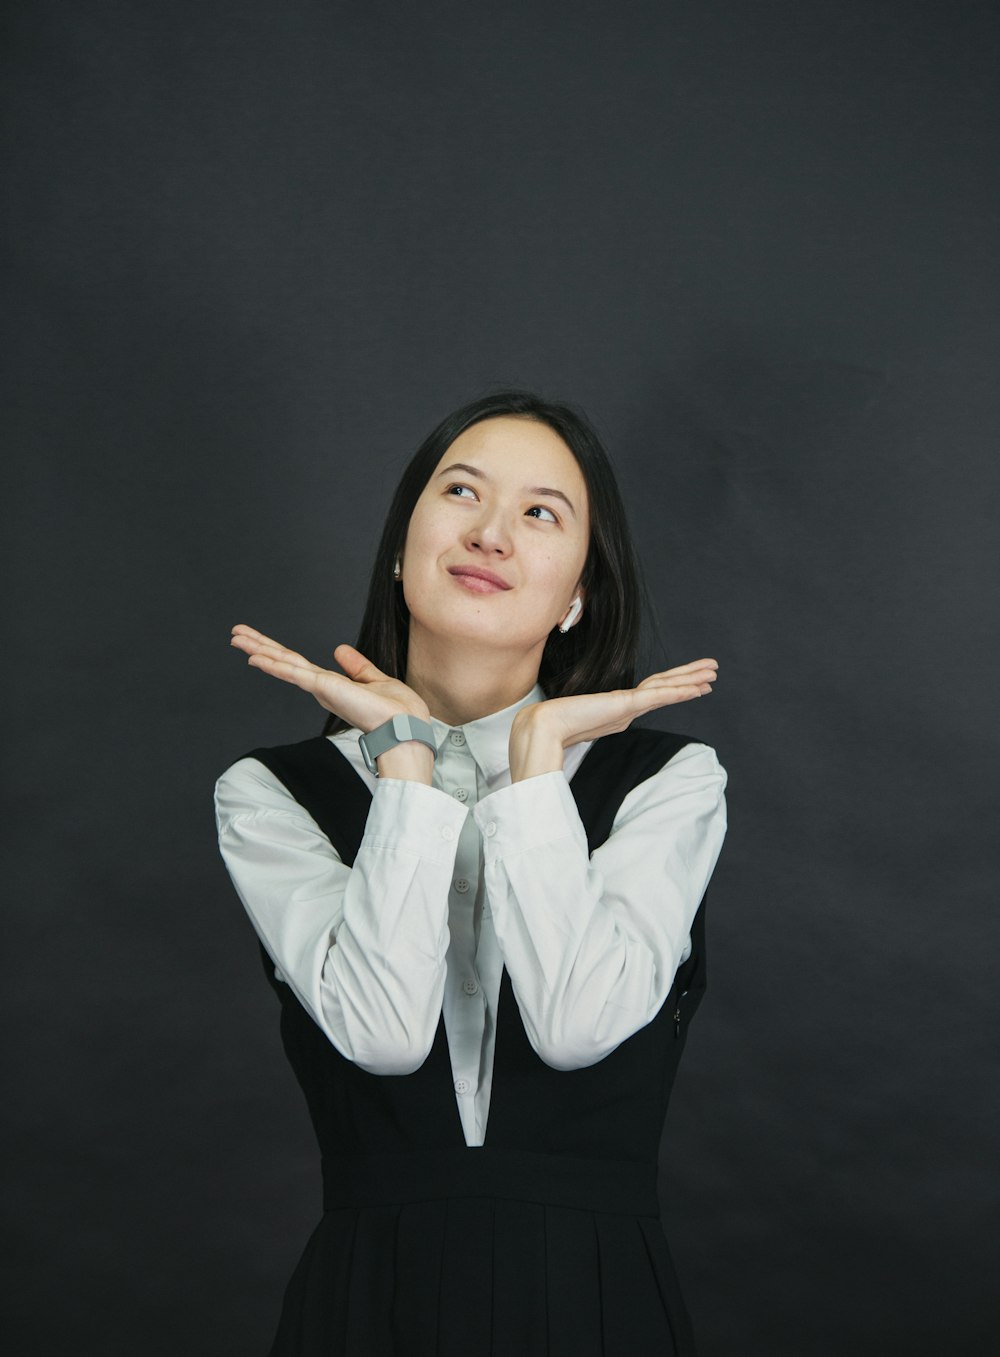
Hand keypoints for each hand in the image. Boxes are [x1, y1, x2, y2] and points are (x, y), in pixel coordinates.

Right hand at [230, 625, 430, 732]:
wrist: (404, 727)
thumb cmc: (396, 712)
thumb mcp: (375, 679)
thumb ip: (356, 666)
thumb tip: (339, 649)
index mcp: (331, 685)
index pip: (297, 663)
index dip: (277, 651)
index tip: (259, 641)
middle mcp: (321, 687)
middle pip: (284, 661)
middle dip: (259, 647)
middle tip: (236, 634)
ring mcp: (320, 688)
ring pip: (283, 664)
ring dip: (259, 650)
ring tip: (236, 638)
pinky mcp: (325, 688)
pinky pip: (295, 673)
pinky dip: (274, 665)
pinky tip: (256, 658)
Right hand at [508, 658, 717, 780]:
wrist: (539, 730)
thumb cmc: (552, 736)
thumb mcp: (580, 740)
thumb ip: (589, 741)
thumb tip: (589, 749)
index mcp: (617, 712)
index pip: (652, 696)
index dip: (673, 688)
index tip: (694, 686)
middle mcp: (624, 704)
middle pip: (663, 685)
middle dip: (689, 676)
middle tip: (712, 669)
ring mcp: (625, 702)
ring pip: (666, 686)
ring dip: (691, 678)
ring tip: (712, 671)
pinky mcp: (624, 704)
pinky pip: (658, 697)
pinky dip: (679, 691)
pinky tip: (696, 689)